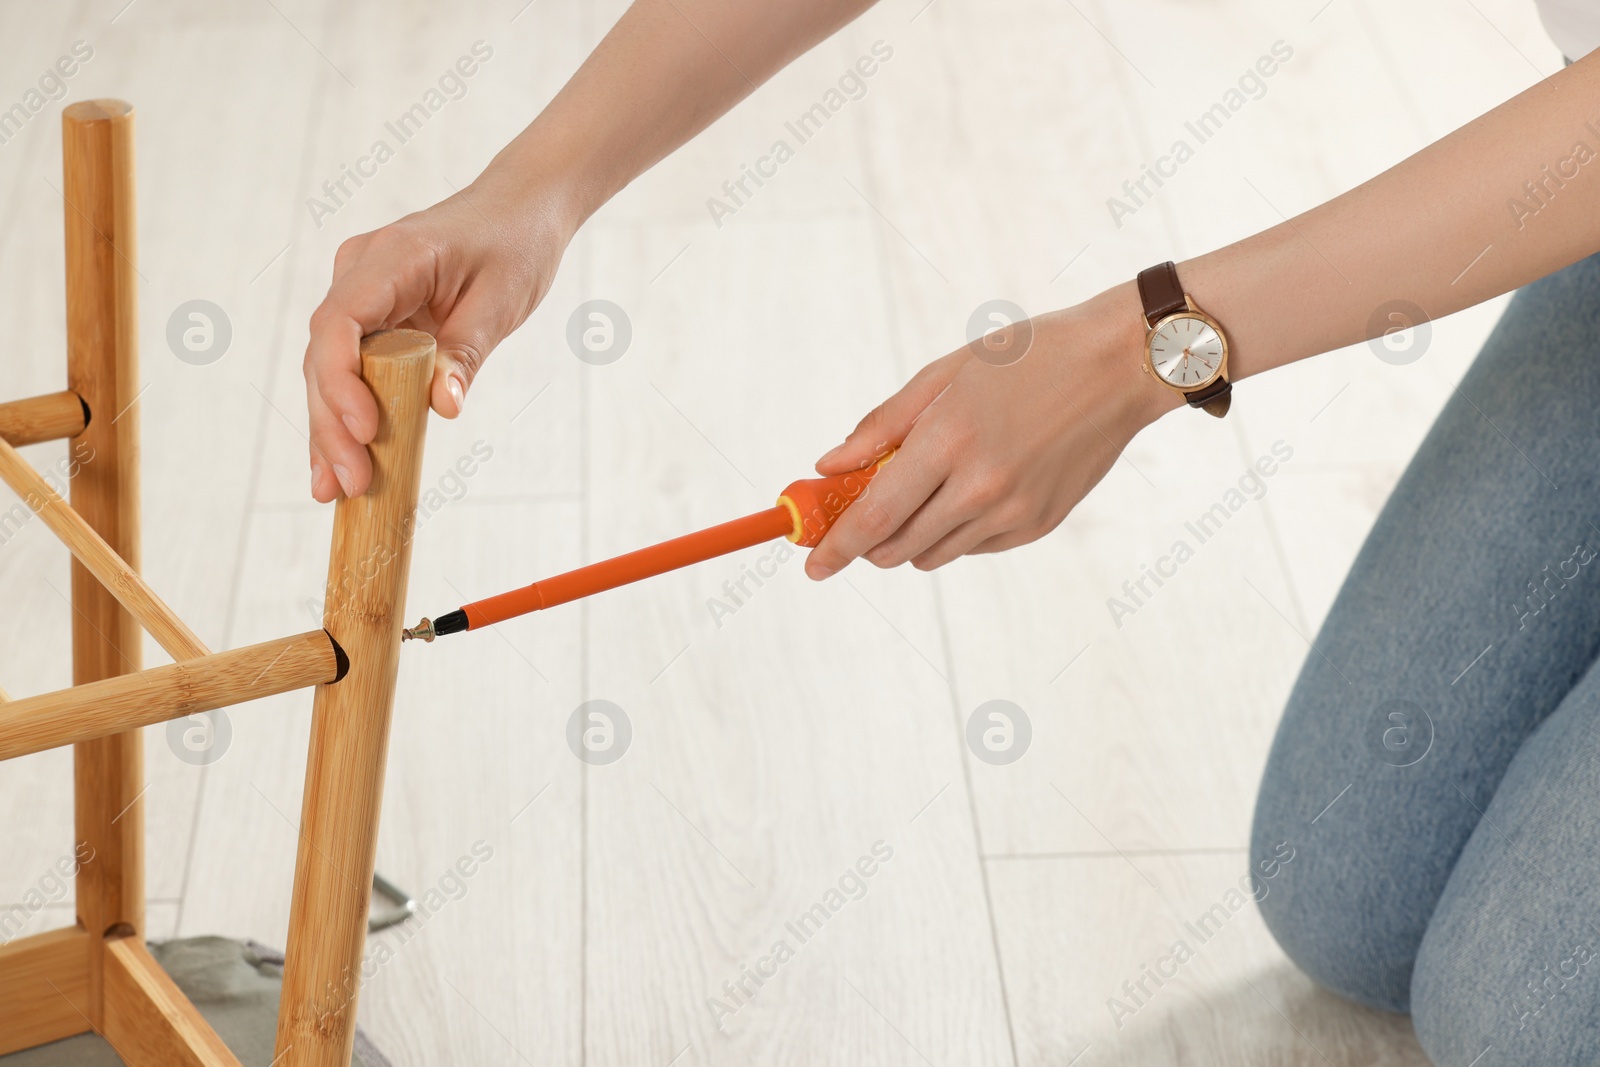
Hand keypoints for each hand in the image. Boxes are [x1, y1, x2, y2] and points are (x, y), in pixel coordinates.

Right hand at [303, 177, 577, 500]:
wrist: (522, 207)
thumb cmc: (516, 243)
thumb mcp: (501, 301)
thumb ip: (467, 353)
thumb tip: (442, 408)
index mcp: (391, 258)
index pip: (339, 322)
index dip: (340, 381)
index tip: (364, 430)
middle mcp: (361, 272)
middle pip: (326, 355)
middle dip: (333, 423)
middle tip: (349, 485)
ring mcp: (362, 293)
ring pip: (331, 368)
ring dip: (331, 428)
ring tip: (334, 491)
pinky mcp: (373, 315)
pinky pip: (352, 367)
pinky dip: (349, 413)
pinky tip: (340, 463)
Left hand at [805, 284, 1175, 578]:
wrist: (1118, 365)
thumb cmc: (1026, 358)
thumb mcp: (945, 374)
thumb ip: (882, 426)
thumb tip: (829, 468)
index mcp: (949, 441)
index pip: (875, 516)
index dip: (837, 547)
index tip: (813, 566)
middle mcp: (981, 487)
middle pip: (898, 546)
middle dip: (868, 542)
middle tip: (859, 518)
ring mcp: (1013, 512)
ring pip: (933, 554)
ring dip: (910, 537)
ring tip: (924, 490)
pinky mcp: (1038, 525)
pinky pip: (974, 547)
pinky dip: (956, 530)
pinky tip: (971, 488)